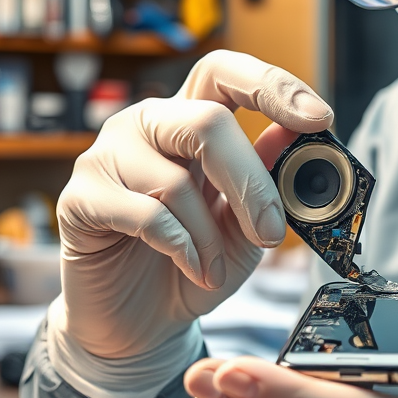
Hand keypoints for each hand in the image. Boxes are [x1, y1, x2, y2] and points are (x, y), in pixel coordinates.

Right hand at [56, 50, 332, 359]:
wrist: (139, 324)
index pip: (225, 73)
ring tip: (216, 267)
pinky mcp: (80, 199)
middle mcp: (146, 126)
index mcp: (189, 119)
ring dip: (210, 235)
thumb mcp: (246, 227)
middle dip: (249, 181)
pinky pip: (144, 214)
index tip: (318, 118)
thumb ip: (267, 181)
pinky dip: (181, 248)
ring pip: (175, 179)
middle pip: (206, 121)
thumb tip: (294, 134)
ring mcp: (105, 157)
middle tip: (272, 230)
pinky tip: (191, 268)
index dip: (272, 86)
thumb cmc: (194, 265)